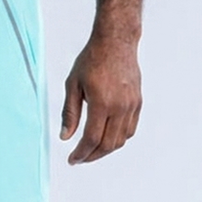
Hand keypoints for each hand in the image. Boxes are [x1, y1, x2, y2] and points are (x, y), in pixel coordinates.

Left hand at [60, 35, 141, 163]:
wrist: (116, 41)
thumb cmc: (92, 59)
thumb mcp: (73, 85)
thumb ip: (69, 113)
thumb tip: (64, 137)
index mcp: (102, 102)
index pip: (92, 139)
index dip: (81, 153)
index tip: (73, 159)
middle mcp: (120, 106)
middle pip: (107, 144)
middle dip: (92, 156)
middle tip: (80, 158)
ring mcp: (131, 105)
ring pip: (120, 140)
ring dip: (105, 150)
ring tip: (91, 150)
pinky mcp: (137, 102)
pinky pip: (130, 130)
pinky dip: (118, 139)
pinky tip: (106, 139)